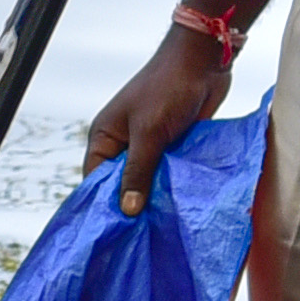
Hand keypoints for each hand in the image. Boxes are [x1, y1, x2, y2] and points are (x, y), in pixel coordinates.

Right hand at [78, 18, 242, 218]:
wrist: (203, 62)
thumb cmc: (167, 89)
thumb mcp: (148, 132)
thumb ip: (138, 172)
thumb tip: (128, 211)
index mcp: (106, 138)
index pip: (96, 181)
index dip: (105, 205)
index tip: (116, 235)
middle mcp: (125, 145)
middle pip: (123, 185)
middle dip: (134, 206)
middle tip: (142, 238)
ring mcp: (150, 147)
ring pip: (148, 182)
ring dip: (157, 198)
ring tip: (163, 228)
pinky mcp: (173, 148)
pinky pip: (169, 175)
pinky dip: (174, 188)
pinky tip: (181, 208)